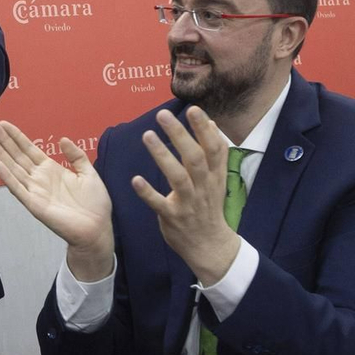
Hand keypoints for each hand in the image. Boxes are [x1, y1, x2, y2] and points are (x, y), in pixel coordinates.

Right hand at [0, 119, 112, 278]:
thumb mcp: (88, 173)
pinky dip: (7, 177)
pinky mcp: (34, 204)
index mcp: (51, 170)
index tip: (4, 124)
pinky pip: (18, 189)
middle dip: (4, 140)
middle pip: (17, 156)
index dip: (16, 136)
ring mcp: (35, 191)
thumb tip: (63, 139)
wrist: (97, 229)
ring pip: (13, 169)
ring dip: (0, 154)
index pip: (29, 150)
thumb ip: (76, 156)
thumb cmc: (95, 204)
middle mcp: (39, 179)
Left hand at [131, 107, 241, 286]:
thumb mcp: (217, 179)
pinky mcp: (173, 217)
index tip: (193, 110)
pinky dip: (148, 192)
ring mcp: (188, 202)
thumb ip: (214, 153)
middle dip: (179, 135)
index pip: (214, 148)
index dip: (204, 129)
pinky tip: (136, 180)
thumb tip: (212, 124)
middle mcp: (203, 186)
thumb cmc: (209, 207)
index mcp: (214, 175)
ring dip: (162, 156)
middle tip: (163, 114)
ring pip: (177, 177)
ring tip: (147, 135)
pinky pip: (160, 203)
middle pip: (193, 157)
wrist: (210, 245)